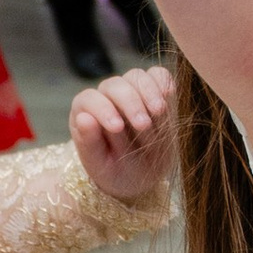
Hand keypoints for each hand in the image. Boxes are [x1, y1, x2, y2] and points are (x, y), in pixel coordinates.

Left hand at [70, 62, 174, 201]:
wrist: (141, 177)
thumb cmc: (115, 173)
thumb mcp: (100, 166)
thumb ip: (90, 143)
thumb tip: (84, 118)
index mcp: (85, 113)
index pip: (89, 98)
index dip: (103, 109)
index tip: (117, 127)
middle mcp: (106, 97)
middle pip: (115, 84)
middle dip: (130, 102)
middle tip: (143, 125)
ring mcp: (131, 92)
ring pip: (137, 77)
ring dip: (149, 92)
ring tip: (159, 112)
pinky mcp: (153, 91)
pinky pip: (158, 75)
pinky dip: (164, 82)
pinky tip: (168, 97)